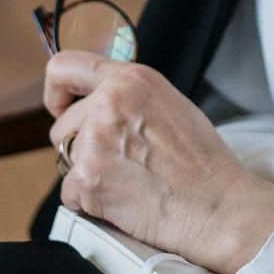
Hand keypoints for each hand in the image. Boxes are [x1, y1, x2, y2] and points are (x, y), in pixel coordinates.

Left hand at [45, 52, 273, 273]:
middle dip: (82, 148)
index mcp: (131, 79)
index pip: (64, 66)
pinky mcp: (87, 177)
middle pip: (62, 126)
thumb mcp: (168, 105)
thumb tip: (96, 105)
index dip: (56, 91)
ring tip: (130, 181)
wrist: (218, 206)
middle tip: (123, 164)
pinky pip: (69, 194)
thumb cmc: (202, 164)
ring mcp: (96, 139)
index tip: (60, 108)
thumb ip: (128, 97)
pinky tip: (124, 201)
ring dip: (87, 175)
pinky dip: (90, 204)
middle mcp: (110, 101)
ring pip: (65, 160)